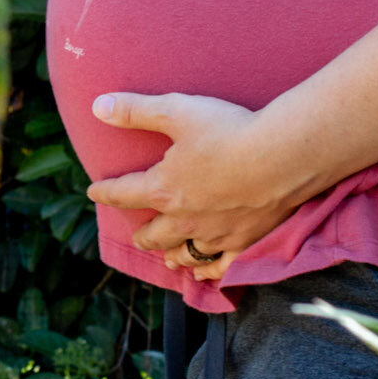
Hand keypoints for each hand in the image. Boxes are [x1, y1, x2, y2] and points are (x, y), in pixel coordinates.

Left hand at [82, 93, 310, 281]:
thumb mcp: (177, 111)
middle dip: (142, 234)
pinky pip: (220, 266)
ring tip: (169, 259)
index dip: (105, 191)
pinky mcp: (244, 243)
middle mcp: (184, 219)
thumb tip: (97, 106)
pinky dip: (208, 271)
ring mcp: (214, 235)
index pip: (123, 193)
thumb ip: (135, 111)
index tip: (94, 191)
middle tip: (137, 235)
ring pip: (185, 253)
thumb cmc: (229, 131)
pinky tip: (204, 272)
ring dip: (172, 255)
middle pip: (153, 235)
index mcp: (163, 189)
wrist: (282, 156)